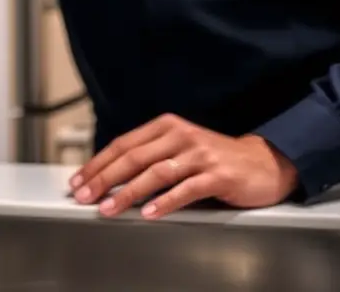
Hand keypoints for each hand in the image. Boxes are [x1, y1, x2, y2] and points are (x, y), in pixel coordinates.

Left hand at [70, 114, 298, 219]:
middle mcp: (180, 135)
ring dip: (128, 192)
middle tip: (84, 196)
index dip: (98, 163)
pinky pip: (186, 189)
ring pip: (155, 173)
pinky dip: (164, 202)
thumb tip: (110, 176)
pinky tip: (149, 213)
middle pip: (134, 157)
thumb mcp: (179, 148)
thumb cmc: (214, 158)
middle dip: (105, 178)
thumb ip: (151, 156)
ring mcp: (199, 154)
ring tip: (109, 208)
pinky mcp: (217, 175)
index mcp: (166, 126)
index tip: (79, 180)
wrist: (260, 162)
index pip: (124, 144)